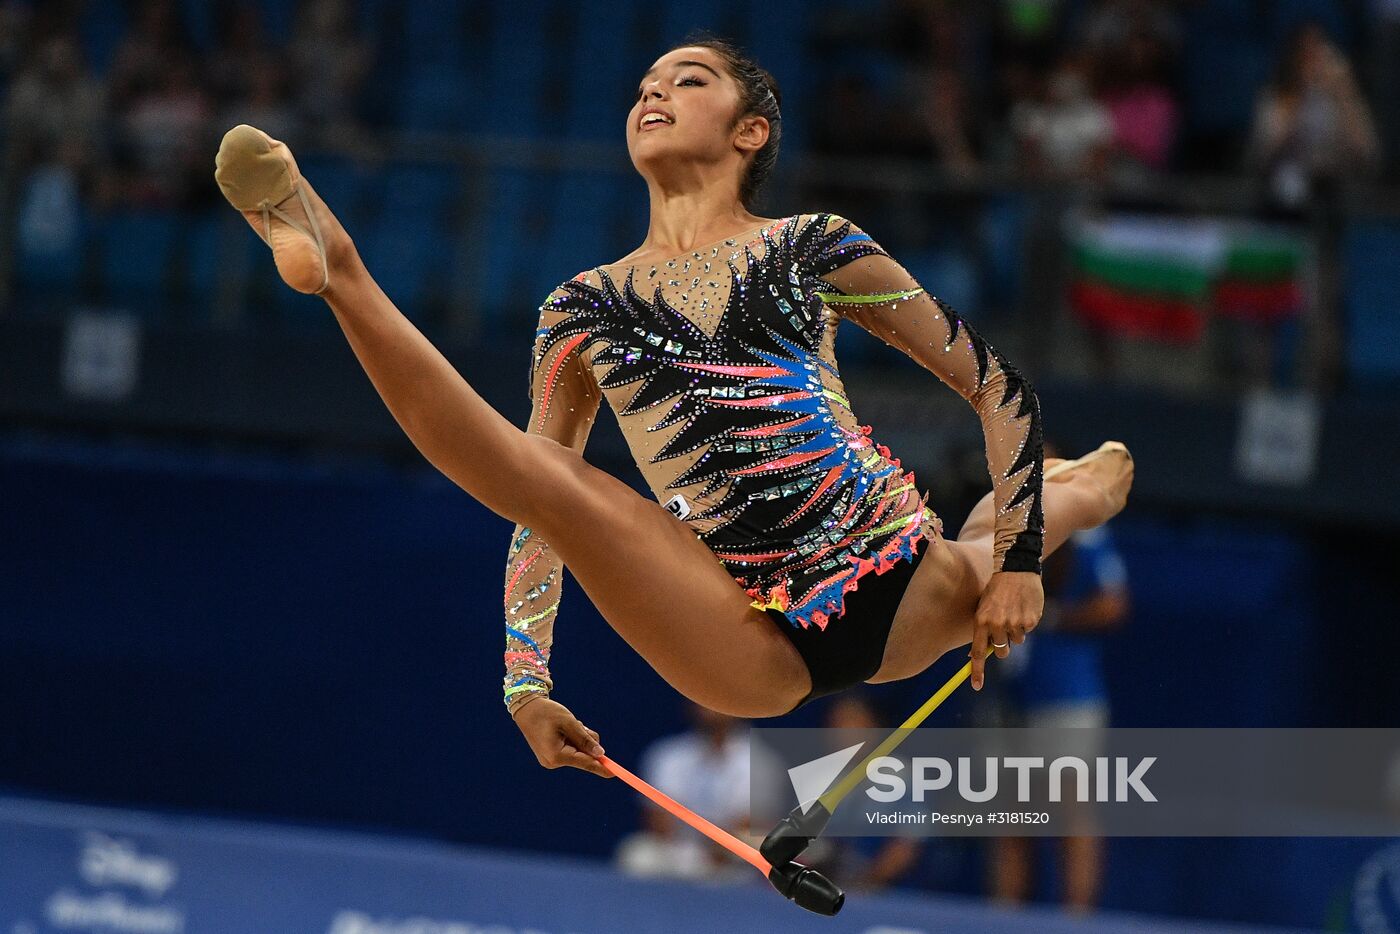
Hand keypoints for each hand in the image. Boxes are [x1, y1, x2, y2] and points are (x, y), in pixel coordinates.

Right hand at [512, 697, 611, 778]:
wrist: (527, 708)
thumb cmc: (547, 712)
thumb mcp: (569, 722)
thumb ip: (585, 739)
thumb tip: (600, 754)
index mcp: (557, 755)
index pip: (585, 763)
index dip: (601, 767)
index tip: (614, 773)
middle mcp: (553, 762)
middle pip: (583, 756)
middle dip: (586, 741)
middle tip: (579, 725)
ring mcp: (551, 760)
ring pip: (578, 752)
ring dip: (579, 738)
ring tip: (566, 725)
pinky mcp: (550, 756)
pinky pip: (570, 750)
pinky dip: (572, 739)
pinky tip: (562, 729)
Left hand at [969, 571, 1044, 690]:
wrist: (1016, 569)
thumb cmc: (997, 589)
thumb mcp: (983, 606)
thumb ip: (982, 629)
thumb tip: (977, 653)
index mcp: (981, 621)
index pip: (977, 652)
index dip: (977, 670)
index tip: (976, 685)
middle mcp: (997, 624)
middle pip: (1000, 652)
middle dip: (1002, 646)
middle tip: (1004, 630)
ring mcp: (1015, 623)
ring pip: (1016, 641)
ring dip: (1015, 630)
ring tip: (1014, 610)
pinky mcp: (1030, 621)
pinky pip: (1028, 631)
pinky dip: (1027, 622)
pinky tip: (1024, 607)